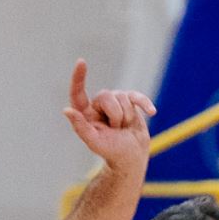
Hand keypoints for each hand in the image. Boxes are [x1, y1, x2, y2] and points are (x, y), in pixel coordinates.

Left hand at [63, 59, 155, 174]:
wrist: (131, 158)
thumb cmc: (111, 151)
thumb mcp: (94, 142)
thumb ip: (80, 127)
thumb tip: (67, 110)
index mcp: (85, 113)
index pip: (78, 92)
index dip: (78, 77)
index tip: (81, 62)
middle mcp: (98, 104)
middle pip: (106, 96)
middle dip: (115, 115)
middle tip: (116, 130)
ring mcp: (115, 101)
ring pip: (122, 97)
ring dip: (127, 117)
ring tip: (124, 129)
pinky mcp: (130, 102)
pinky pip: (137, 97)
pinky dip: (144, 104)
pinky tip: (151, 112)